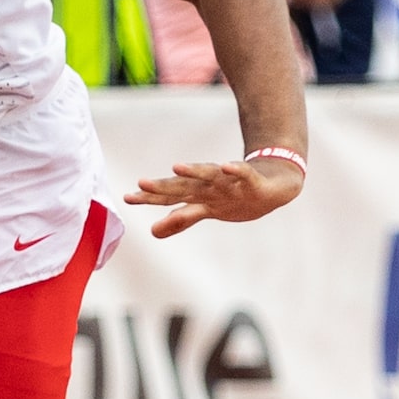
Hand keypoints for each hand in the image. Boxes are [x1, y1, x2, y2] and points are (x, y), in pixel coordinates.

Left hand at [129, 155, 305, 237]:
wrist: (271, 185)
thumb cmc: (232, 197)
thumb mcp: (205, 211)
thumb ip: (180, 220)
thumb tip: (152, 232)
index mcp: (197, 194)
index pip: (169, 196)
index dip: (149, 198)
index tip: (127, 198)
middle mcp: (209, 185)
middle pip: (183, 185)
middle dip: (164, 186)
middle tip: (142, 184)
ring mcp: (229, 181)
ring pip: (209, 175)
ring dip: (194, 171)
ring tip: (177, 167)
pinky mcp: (250, 179)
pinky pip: (242, 173)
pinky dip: (235, 169)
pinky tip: (227, 165)